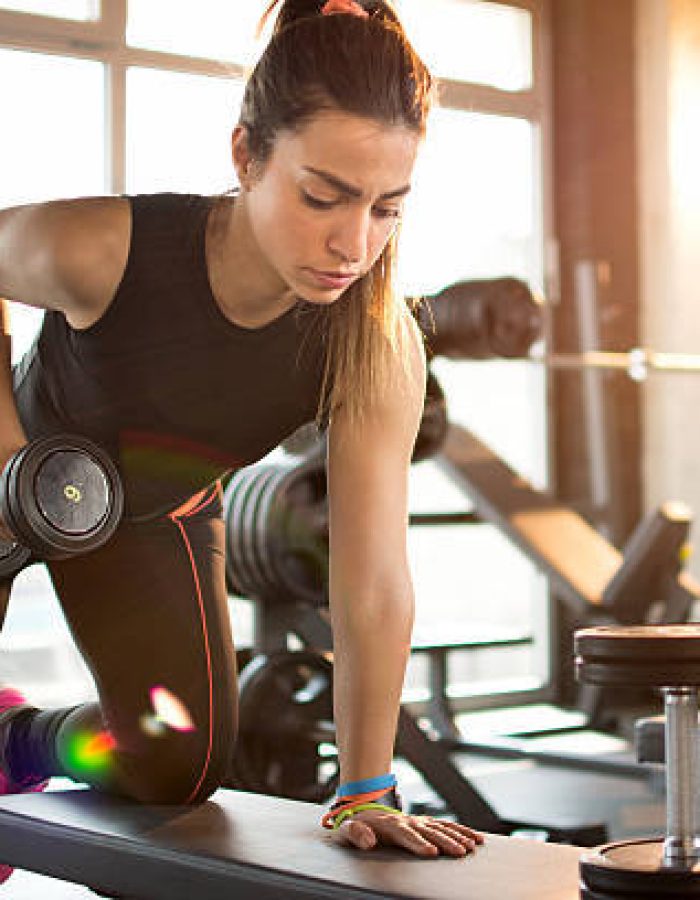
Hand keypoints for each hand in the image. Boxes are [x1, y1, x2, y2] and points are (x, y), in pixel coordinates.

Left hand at [331, 807, 483, 856]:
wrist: (364, 810)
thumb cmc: (356, 826)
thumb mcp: (347, 829)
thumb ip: (356, 834)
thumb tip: (369, 841)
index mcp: (390, 825)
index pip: (406, 835)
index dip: (419, 844)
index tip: (431, 852)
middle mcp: (408, 821)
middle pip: (429, 832)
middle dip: (445, 842)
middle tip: (459, 852)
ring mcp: (419, 821)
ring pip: (442, 828)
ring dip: (458, 836)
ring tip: (471, 847)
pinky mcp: (426, 823)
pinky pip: (447, 826)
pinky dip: (462, 831)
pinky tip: (475, 839)